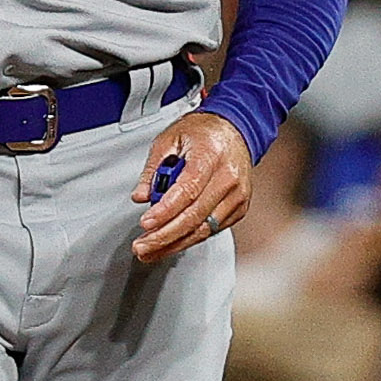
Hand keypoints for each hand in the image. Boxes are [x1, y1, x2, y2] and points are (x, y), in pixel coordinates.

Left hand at [132, 109, 255, 264]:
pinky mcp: (239, 208)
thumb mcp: (168, 139)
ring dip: (174, 244)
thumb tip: (141, 196)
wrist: (234, 130)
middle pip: (195, 216)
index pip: (187, 190)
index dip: (165, 211)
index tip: (146, 223)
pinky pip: (212, 230)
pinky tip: (171, 243)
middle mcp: (228, 177)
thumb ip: (152, 169)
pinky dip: (189, 238)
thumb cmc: (203, 133)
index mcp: (210, 155)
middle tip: (142, 246)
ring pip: (204, 229)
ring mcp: (237, 195)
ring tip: (151, 251)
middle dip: (164, 236)